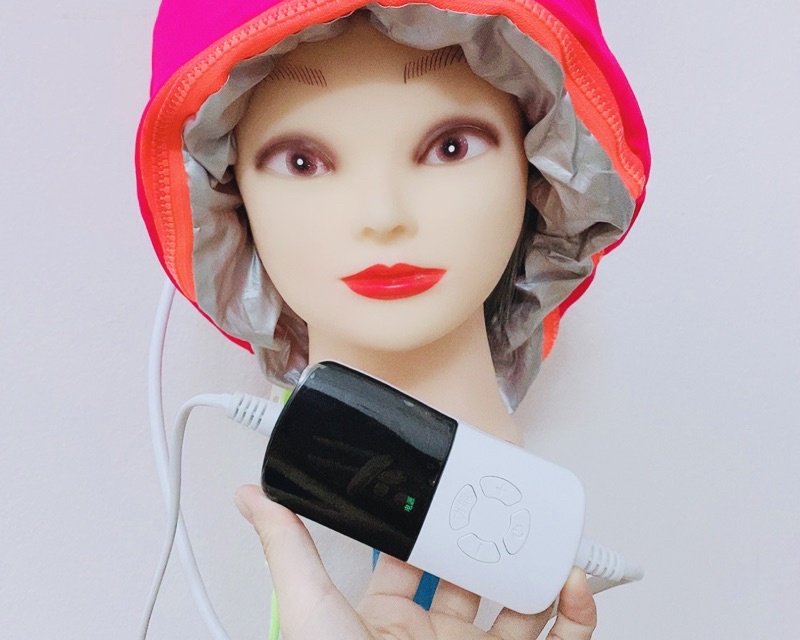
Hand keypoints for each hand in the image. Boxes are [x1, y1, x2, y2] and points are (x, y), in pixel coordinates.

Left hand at [235, 484, 596, 639]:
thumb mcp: (313, 611)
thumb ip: (288, 549)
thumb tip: (251, 495)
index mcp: (388, 619)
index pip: (413, 557)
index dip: (429, 521)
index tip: (445, 486)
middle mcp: (436, 639)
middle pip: (472, 576)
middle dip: (491, 540)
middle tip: (505, 508)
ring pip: (522, 609)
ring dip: (541, 574)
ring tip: (548, 542)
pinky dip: (576, 619)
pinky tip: (572, 588)